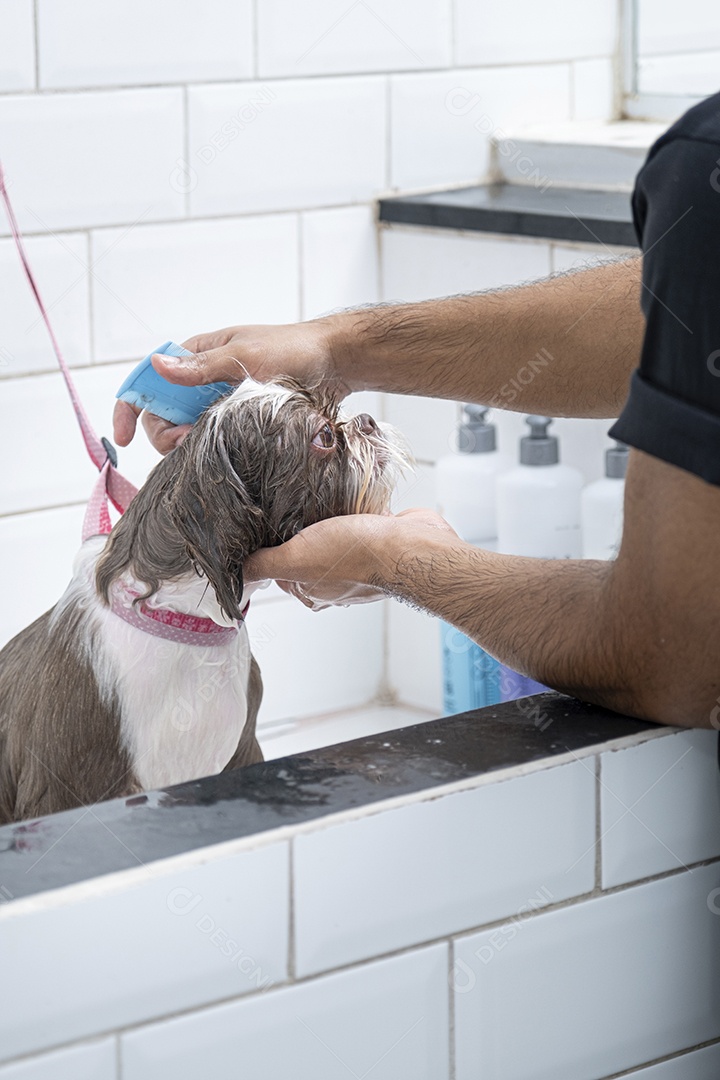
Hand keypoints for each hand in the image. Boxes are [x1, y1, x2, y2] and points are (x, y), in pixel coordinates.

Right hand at [113, 319, 346, 453]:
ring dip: (189, 446)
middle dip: (164, 434)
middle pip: (163, 415)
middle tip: (186, 444)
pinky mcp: (240, 422)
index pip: (148, 380)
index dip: (129, 407)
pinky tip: (223, 457)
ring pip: (187, 433)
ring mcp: (221, 403)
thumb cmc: (293, 350)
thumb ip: (200, 366)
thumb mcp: (244, 355)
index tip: (123, 437)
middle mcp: (204, 381)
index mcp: (197, 355)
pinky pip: (214, 441)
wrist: (336, 365)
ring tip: (211, 449)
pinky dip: (210, 452)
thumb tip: (157, 366)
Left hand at [243, 508, 458, 609]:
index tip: (270, 526)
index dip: (274, 547)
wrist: (407, 545)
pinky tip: (352, 495)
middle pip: (311, 551)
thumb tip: (236, 576)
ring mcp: (364, 561)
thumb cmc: (355, 555)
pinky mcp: (383, 540)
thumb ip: (263, 565)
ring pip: (337, 535)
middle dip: (305, 529)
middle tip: (298, 506)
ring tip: (324, 496)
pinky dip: (359, 509)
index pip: (283, 569)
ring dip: (332, 517)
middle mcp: (339, 580)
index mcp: (315, 590)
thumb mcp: (294, 558)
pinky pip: (364, 522)